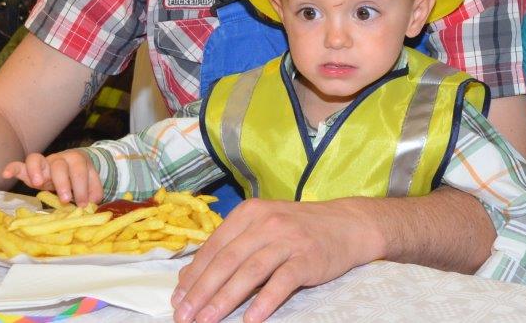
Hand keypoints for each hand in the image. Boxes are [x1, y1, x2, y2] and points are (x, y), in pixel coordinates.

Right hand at [1, 150, 102, 206]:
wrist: (70, 163)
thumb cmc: (79, 175)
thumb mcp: (90, 181)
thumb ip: (93, 189)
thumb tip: (94, 202)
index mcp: (76, 160)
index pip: (80, 172)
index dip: (82, 187)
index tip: (84, 203)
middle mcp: (59, 159)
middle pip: (60, 166)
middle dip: (63, 183)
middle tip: (66, 199)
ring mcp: (44, 162)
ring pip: (38, 160)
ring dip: (37, 171)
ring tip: (38, 183)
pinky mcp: (29, 169)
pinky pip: (20, 165)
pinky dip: (13, 168)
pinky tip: (7, 174)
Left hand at [172, 197, 382, 322]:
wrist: (348, 224)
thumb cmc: (299, 229)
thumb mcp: (263, 227)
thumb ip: (229, 247)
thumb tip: (187, 278)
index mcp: (250, 213)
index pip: (213, 248)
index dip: (193, 277)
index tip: (177, 301)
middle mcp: (267, 222)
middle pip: (227, 261)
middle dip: (201, 292)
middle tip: (184, 318)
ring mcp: (288, 239)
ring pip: (249, 272)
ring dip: (225, 300)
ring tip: (207, 322)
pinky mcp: (308, 258)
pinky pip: (282, 282)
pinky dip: (264, 301)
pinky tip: (251, 320)